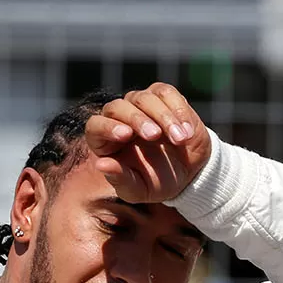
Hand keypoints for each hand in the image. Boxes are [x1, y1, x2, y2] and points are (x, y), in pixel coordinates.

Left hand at [85, 83, 211, 203]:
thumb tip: (101, 165)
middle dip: (137, 120)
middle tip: (154, 136)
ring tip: (179, 139)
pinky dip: (178, 110)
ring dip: (163, 117)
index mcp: (105, 140)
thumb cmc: (156, 182)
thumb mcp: (138, 189)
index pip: (95, 125)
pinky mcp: (162, 96)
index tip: (125, 135)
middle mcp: (119, 117)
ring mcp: (140, 104)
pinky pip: (166, 93)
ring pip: (144, 98)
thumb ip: (120, 178)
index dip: (107, 127)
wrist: (187, 173)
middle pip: (118, 107)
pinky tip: (187, 131)